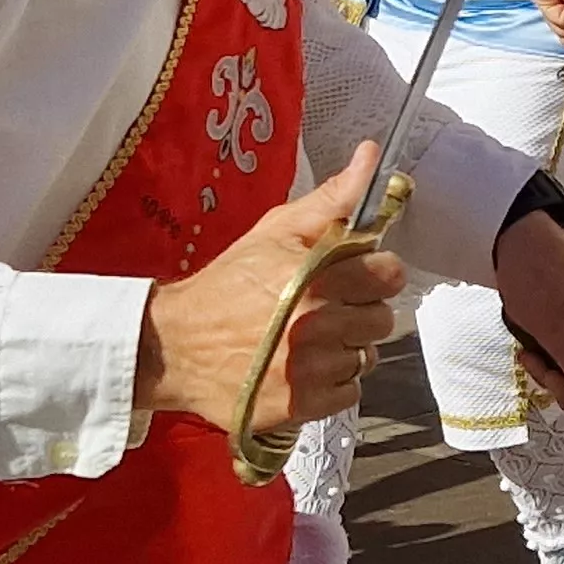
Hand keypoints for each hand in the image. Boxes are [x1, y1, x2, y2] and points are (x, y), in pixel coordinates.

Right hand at [140, 149, 402, 432]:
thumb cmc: (228, 283)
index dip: (375, 271)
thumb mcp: (275, 231)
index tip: (355, 274)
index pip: (388, 275)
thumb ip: (332, 199)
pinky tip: (303, 365)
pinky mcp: (301, 407)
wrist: (175, 345)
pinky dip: (332, 381)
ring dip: (346, 346)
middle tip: (326, 306)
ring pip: (366, 357)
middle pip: (382, 319)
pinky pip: (348, 392)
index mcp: (315, 278)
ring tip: (310, 337)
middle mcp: (317, 326)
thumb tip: (371, 156)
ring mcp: (310, 371)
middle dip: (360, 309)